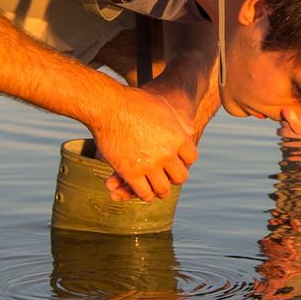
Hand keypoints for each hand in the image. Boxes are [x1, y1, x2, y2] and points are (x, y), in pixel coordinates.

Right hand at [92, 86, 198, 201]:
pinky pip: (143, 193)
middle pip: (180, 177)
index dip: (185, 161)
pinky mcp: (130, 173)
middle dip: (174, 178)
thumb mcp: (163, 107)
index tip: (177, 162)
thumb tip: (190, 131)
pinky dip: (145, 196)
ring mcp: (149, 165)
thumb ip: (178, 121)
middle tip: (168, 178)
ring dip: (161, 191)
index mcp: (177, 137)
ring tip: (158, 189)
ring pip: (163, 189)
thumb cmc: (135, 103)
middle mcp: (166, 153)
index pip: (191, 158)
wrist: (109, 107)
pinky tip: (144, 193)